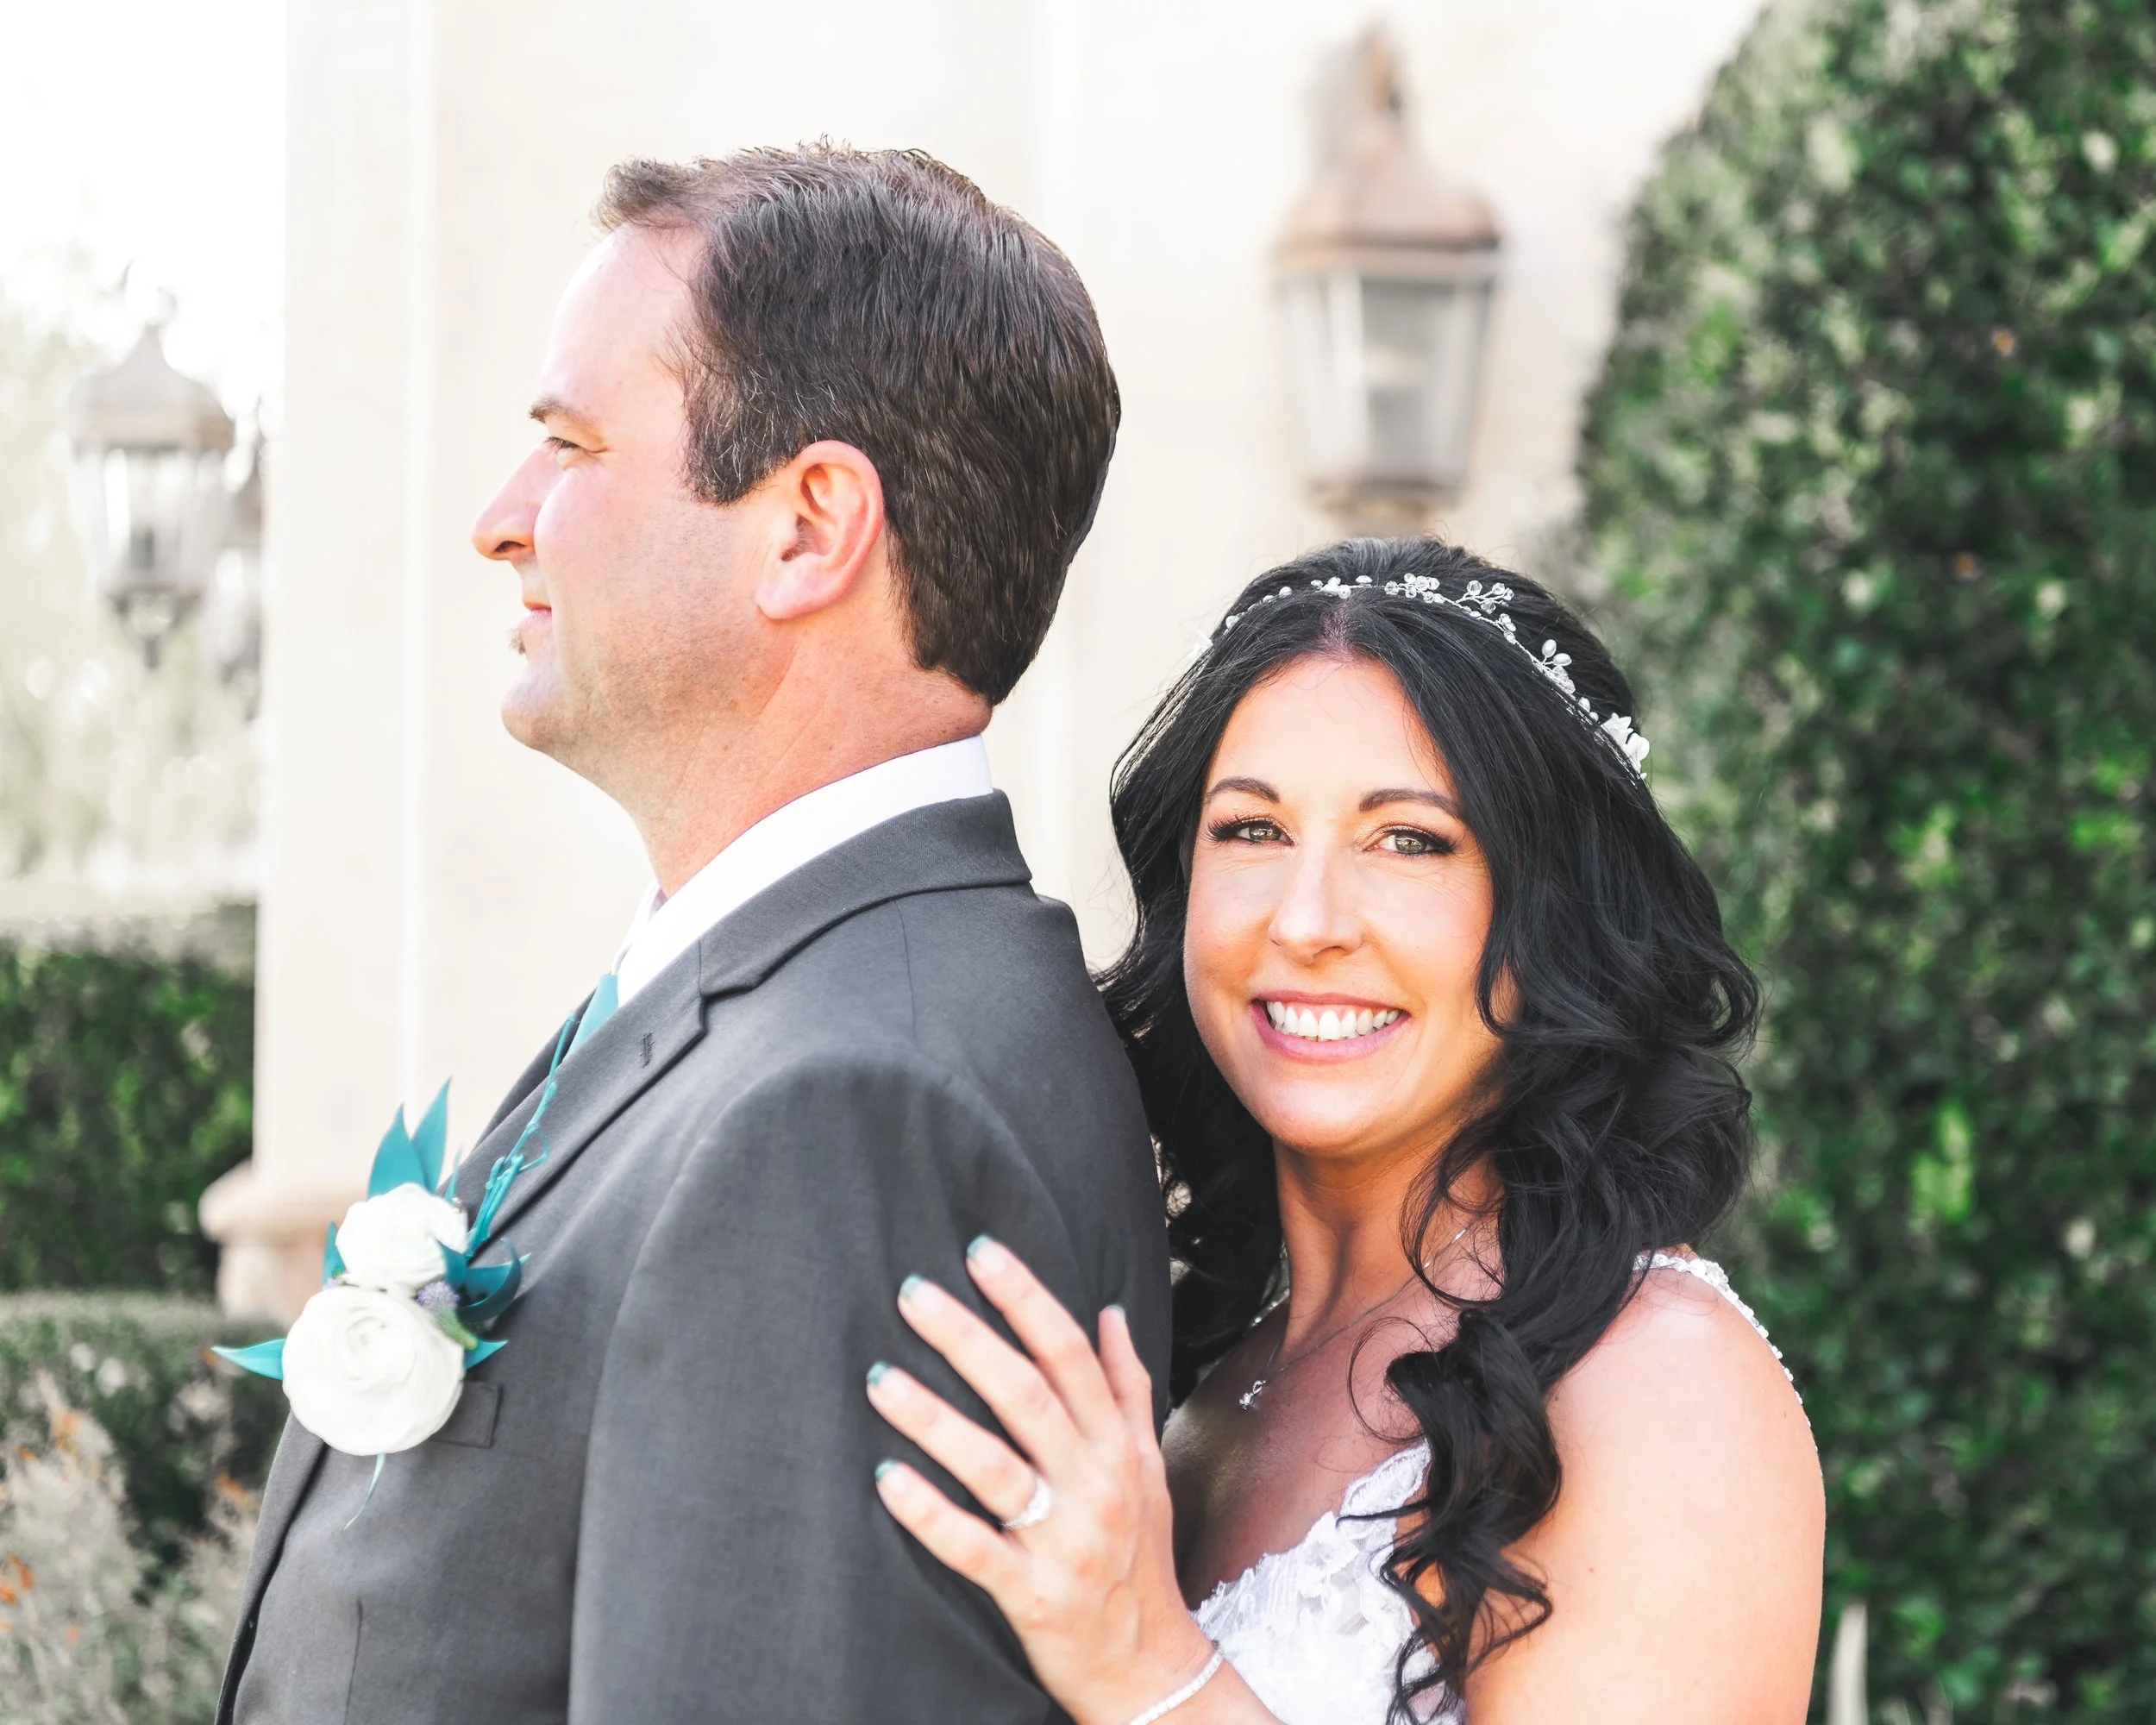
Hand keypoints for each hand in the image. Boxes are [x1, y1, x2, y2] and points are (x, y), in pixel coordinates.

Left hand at [868, 1237, 1218, 1724]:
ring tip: (879, 1378)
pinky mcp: (1033, 1594)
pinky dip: (930, 1515)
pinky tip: (886, 1482)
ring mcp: (1065, 1540)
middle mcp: (1095, 1482)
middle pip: (1027, 1395)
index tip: (980, 1252)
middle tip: (911, 1293)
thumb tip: (1110, 1312)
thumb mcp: (1147, 1466)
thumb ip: (1126, 1388)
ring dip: (934, 1419)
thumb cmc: (1138, 1555)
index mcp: (1117, 1444)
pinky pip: (974, 1549)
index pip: (1070, 1354)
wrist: (1150, 1665)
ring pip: (994, 1467)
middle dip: (968, 1339)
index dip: (1026, 1299)